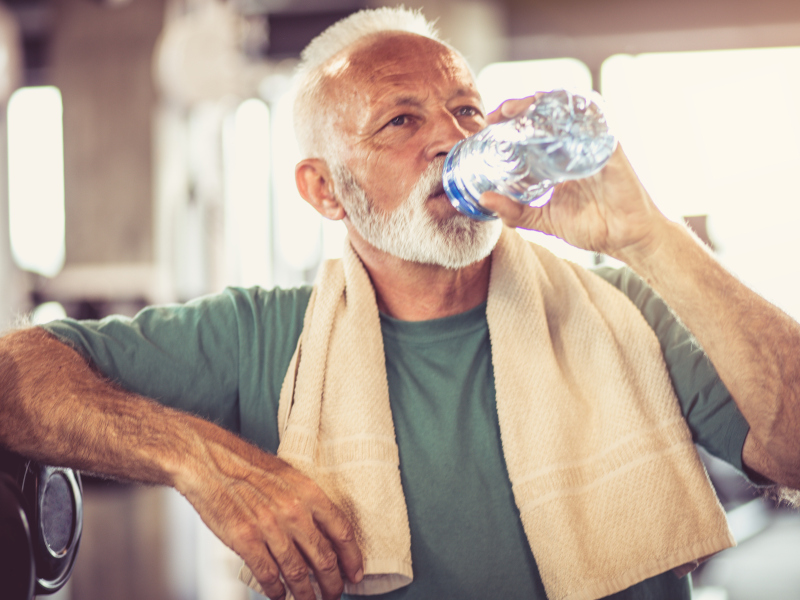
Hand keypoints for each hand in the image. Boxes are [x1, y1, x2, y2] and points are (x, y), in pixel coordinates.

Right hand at [176, 432, 362, 599]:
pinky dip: (276, 591)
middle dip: (332, 583)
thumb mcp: (287, 475)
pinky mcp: (245, 541)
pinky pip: (268, 575)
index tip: (355, 574)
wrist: (208, 461)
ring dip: (306, 594)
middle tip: (334, 594)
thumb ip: (305, 500)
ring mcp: (270, 528)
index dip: (352, 558)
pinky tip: (278, 595)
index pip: (341, 532)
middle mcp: (294, 512)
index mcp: (308, 492)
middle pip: (324, 558)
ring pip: (298, 573)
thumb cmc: (246, 466)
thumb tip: (321, 529)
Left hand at [480, 97, 669, 263]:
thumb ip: (515, 212)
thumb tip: (484, 199)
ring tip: (517, 109)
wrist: (626, 238)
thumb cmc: (592, 226)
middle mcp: (574, 146)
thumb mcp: (543, 218)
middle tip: (498, 114)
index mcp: (558, 159)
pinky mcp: (609, 146)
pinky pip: (593, 121)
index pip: (533, 130)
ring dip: (541, 103)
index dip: (511, 122)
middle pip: (547, 113)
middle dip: (520, 107)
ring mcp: (592, 143)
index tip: (489, 125)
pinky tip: (553, 112)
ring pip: (567, 109)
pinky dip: (573, 113)